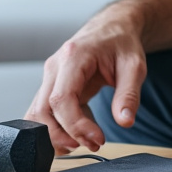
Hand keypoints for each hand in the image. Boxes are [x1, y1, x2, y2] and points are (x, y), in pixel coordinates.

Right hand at [25, 8, 147, 153]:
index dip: (75, 125)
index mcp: (73, 57)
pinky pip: (44, 113)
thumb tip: (125, 121)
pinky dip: (56, 128)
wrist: (113, 28)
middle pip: (42, 111)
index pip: (61, 99)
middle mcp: (55, 67)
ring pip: (37, 115)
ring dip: (56, 135)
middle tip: (93, 143)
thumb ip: (129, 94)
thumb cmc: (121, 44)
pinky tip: (79, 128)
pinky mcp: (52, 86)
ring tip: (85, 140)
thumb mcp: (134, 66)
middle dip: (64, 135)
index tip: (97, 138)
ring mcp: (50, 77)